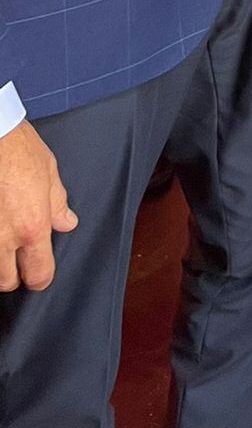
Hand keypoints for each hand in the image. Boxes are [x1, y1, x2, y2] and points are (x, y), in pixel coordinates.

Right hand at [0, 120, 75, 289]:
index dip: (40, 278)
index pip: (38, 274)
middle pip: (6, 282)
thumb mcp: (48, 171)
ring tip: (2, 243)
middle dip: (12, 275)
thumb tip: (67, 223)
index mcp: (32, 226)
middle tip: (16, 258)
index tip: (39, 273)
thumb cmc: (16, 147)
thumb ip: (57, 203)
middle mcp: (3, 238)